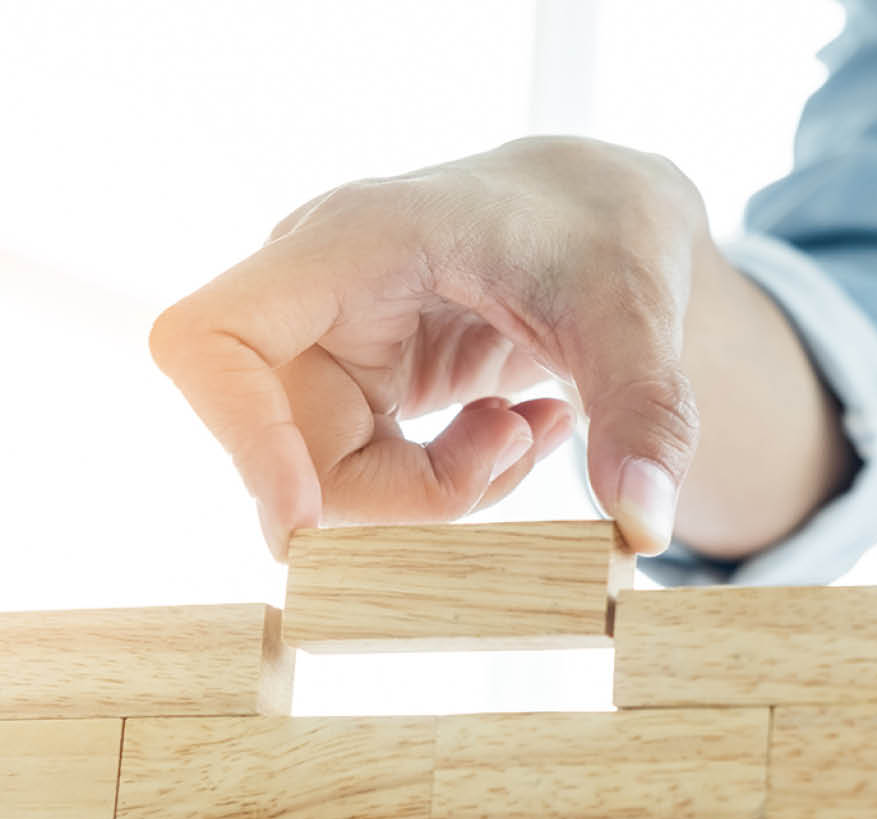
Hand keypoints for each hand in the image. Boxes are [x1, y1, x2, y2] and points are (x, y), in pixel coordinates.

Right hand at [149, 137, 704, 556]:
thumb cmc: (608, 234)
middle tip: (516, 447)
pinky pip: (366, 475)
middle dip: (406, 492)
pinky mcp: (357, 384)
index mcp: (353, 243)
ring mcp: (329, 342)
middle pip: (287, 449)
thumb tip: (643, 530)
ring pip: (327, 479)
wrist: (602, 212)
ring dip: (436, 491)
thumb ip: (646, 414)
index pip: (212, 341)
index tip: (310, 519)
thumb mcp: (642, 317)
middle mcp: (315, 293)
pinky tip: (519, 427)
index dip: (239, 439)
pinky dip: (445, 482)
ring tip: (531, 427)